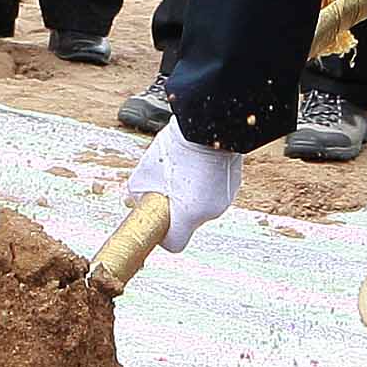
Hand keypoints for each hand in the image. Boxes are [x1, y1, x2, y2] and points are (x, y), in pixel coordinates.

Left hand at [128, 124, 243, 254]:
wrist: (208, 122)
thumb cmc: (176, 148)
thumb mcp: (146, 172)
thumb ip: (138, 194)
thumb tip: (133, 203)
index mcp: (189, 214)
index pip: (175, 244)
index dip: (163, 235)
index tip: (157, 219)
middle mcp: (210, 212)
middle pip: (187, 221)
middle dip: (175, 207)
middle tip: (166, 184)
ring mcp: (225, 198)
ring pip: (201, 205)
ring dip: (190, 193)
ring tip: (183, 167)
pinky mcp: (233, 183)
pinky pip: (213, 190)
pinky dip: (204, 182)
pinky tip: (198, 162)